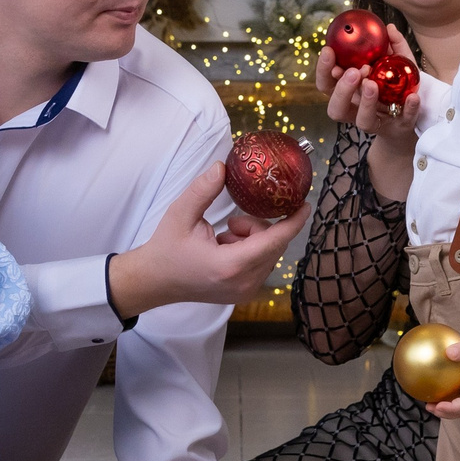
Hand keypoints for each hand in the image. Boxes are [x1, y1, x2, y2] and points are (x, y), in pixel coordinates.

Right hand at [107, 163, 311, 318]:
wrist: (154, 282)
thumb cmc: (166, 248)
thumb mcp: (180, 214)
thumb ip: (203, 190)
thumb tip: (222, 167)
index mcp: (230, 265)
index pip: (273, 241)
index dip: (293, 222)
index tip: (305, 204)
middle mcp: (243, 282)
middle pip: (273, 245)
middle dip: (260, 226)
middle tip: (233, 221)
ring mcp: (245, 291)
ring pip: (269, 254)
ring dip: (253, 238)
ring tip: (224, 235)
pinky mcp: (243, 293)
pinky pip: (261, 264)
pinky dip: (250, 250)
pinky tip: (225, 247)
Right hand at [318, 39, 420, 146]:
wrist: (411, 117)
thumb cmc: (394, 88)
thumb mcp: (394, 63)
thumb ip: (392, 47)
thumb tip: (389, 28)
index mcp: (348, 93)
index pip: (326, 84)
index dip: (323, 70)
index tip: (329, 50)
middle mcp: (356, 110)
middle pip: (336, 108)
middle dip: (342, 89)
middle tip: (354, 71)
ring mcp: (377, 122)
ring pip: (363, 120)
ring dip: (366, 102)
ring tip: (372, 84)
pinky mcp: (399, 128)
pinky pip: (402, 120)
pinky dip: (408, 108)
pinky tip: (412, 96)